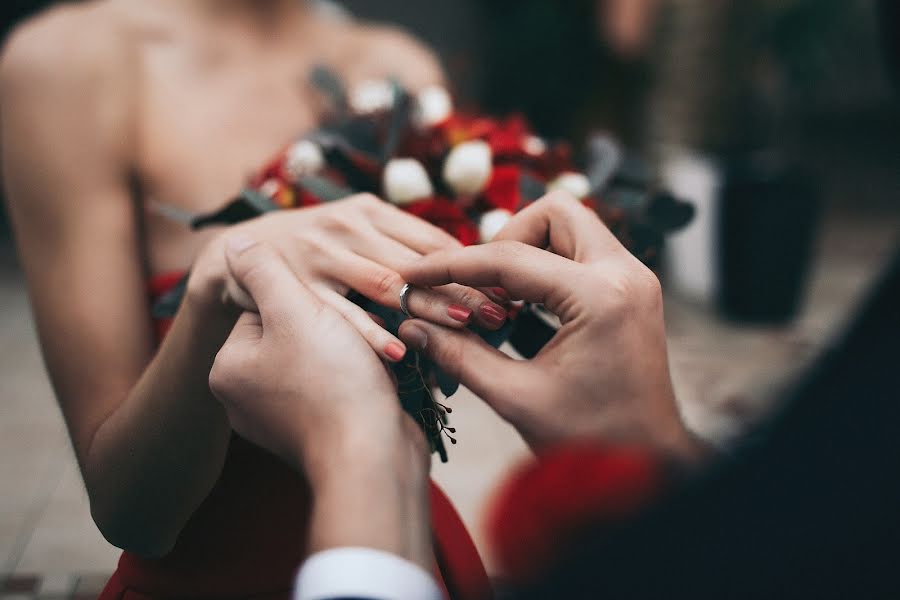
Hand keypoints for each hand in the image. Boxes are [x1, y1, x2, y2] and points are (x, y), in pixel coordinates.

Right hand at [187, 194, 508, 361]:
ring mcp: (320, 254)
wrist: (233, 256)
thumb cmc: (311, 253)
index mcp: (370, 210)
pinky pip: (339, 314)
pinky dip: (370, 333)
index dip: (474, 265)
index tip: (508, 290)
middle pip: (417, 261)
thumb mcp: (353, 235)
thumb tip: (463, 272)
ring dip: (428, 307)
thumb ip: (399, 247)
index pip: (433, 240)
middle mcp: (347, 225)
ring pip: (385, 284)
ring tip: (466, 330)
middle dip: (463, 288)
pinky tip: (399, 352)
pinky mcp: (295, 286)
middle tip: (501, 315)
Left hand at [208, 239, 431, 565]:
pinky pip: (336, 385)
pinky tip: (377, 375)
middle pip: (293, 330)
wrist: (372, 460)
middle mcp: (248, 396)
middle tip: (355, 328)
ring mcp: (284, 418)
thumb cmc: (332, 384)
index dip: (304, 295)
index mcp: (231, 366)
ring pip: (320, 357)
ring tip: (371, 352)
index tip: (331, 303)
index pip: (263, 305)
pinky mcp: (320, 430)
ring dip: (349, 347)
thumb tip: (234, 242)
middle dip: (329, 323)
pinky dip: (357, 375)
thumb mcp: (293, 312)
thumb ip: (262, 271)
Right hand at [398, 193, 705, 462]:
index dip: (453, 264)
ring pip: (571, 226)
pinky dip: (548, 266)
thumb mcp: (515, 398)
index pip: (509, 258)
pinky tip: (524, 307)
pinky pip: (583, 252)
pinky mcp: (632, 290)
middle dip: (506, 240)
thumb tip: (409, 326)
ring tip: (500, 300)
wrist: (648, 464)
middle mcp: (626, 275)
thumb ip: (458, 355)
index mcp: (600, 299)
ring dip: (528, 251)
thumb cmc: (591, 442)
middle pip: (553, 214)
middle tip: (480, 286)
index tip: (416, 273)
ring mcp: (634, 280)